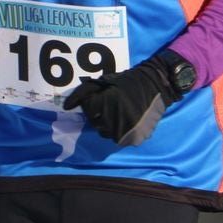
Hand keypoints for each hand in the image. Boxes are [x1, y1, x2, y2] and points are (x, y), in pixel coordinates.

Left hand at [62, 51, 185, 146]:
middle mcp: (113, 122)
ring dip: (108, 124)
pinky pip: (120, 138)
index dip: (94, 101)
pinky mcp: (134, 140)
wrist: (157, 87)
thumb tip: (65, 107)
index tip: (105, 96)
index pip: (88, 109)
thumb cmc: (128, 82)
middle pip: (95, 122)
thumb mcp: (104, 82)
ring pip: (106, 133)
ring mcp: (124, 133)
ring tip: (119, 112)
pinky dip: (121, 130)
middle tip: (112, 104)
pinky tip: (128, 119)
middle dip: (99, 113)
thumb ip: (83, 93)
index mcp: (104, 106)